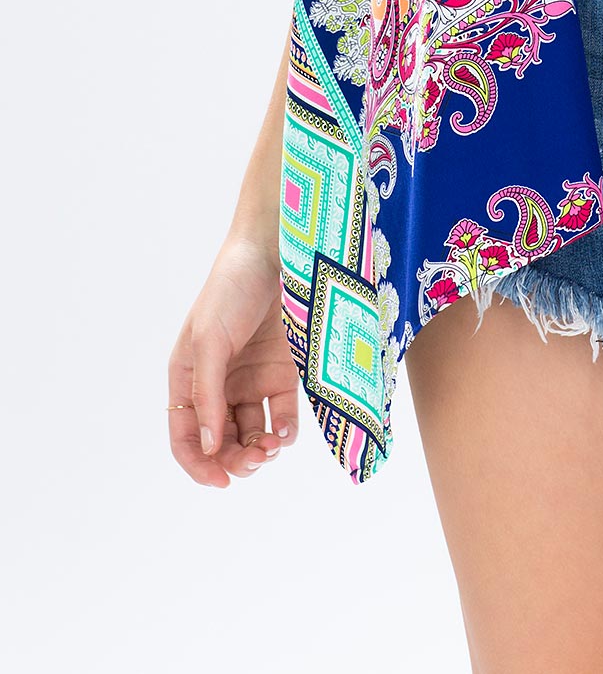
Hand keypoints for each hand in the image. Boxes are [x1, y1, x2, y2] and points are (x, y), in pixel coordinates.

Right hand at [167, 233, 299, 486]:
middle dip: (234, 460)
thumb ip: (207, 394)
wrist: (277, 251)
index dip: (198, 464)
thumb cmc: (231, 289)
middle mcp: (220, 385)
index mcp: (189, 377)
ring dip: (260, 450)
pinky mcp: (285, 372)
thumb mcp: (210, 340)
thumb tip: (207, 447)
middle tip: (254, 461)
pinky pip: (282, 415)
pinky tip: (286, 432)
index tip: (220, 481)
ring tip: (271, 446)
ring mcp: (253, 379)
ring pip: (252, 434)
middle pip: (221, 441)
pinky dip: (285, 431)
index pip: (185, 436)